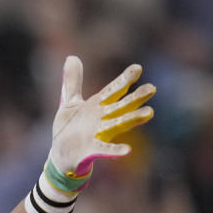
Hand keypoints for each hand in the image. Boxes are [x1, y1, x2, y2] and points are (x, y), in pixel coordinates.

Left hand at [47, 56, 154, 190]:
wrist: (60, 155)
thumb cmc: (69, 129)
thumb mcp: (69, 103)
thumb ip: (73, 82)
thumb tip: (72, 57)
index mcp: (97, 106)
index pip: (113, 90)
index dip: (124, 80)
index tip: (137, 68)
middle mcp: (101, 119)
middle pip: (121, 106)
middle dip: (136, 97)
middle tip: (152, 88)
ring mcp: (98, 134)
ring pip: (118, 124)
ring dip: (133, 118)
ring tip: (149, 113)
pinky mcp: (91, 149)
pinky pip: (104, 149)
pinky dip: (115, 149)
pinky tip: (127, 150)